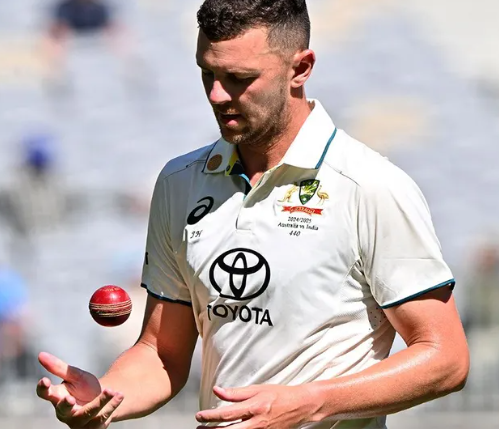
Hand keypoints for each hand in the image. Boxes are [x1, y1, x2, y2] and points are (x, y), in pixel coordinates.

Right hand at [36, 352, 123, 427]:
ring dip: (100, 402)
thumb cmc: (85, 386)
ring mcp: (78, 422)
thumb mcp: (74, 375)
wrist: (106, 398)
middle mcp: (65, 413)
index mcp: (57, 397)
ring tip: (111, 390)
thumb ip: (59, 367)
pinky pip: (102, 417)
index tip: (44, 380)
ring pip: (87, 413)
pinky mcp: (93, 427)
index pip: (46, 394)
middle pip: (63, 410)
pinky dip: (111, 405)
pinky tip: (119, 396)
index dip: (43, 389)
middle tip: (70, 399)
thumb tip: (40, 354)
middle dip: (66, 405)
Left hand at [195, 384, 320, 428]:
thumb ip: (236, 393)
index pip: (227, 414)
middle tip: (199, 428)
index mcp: (254, 407)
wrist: (300, 406)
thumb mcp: (257, 389)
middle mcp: (257, 423)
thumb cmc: (278, 395)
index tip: (199, 416)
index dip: (211, 416)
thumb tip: (217, 390)